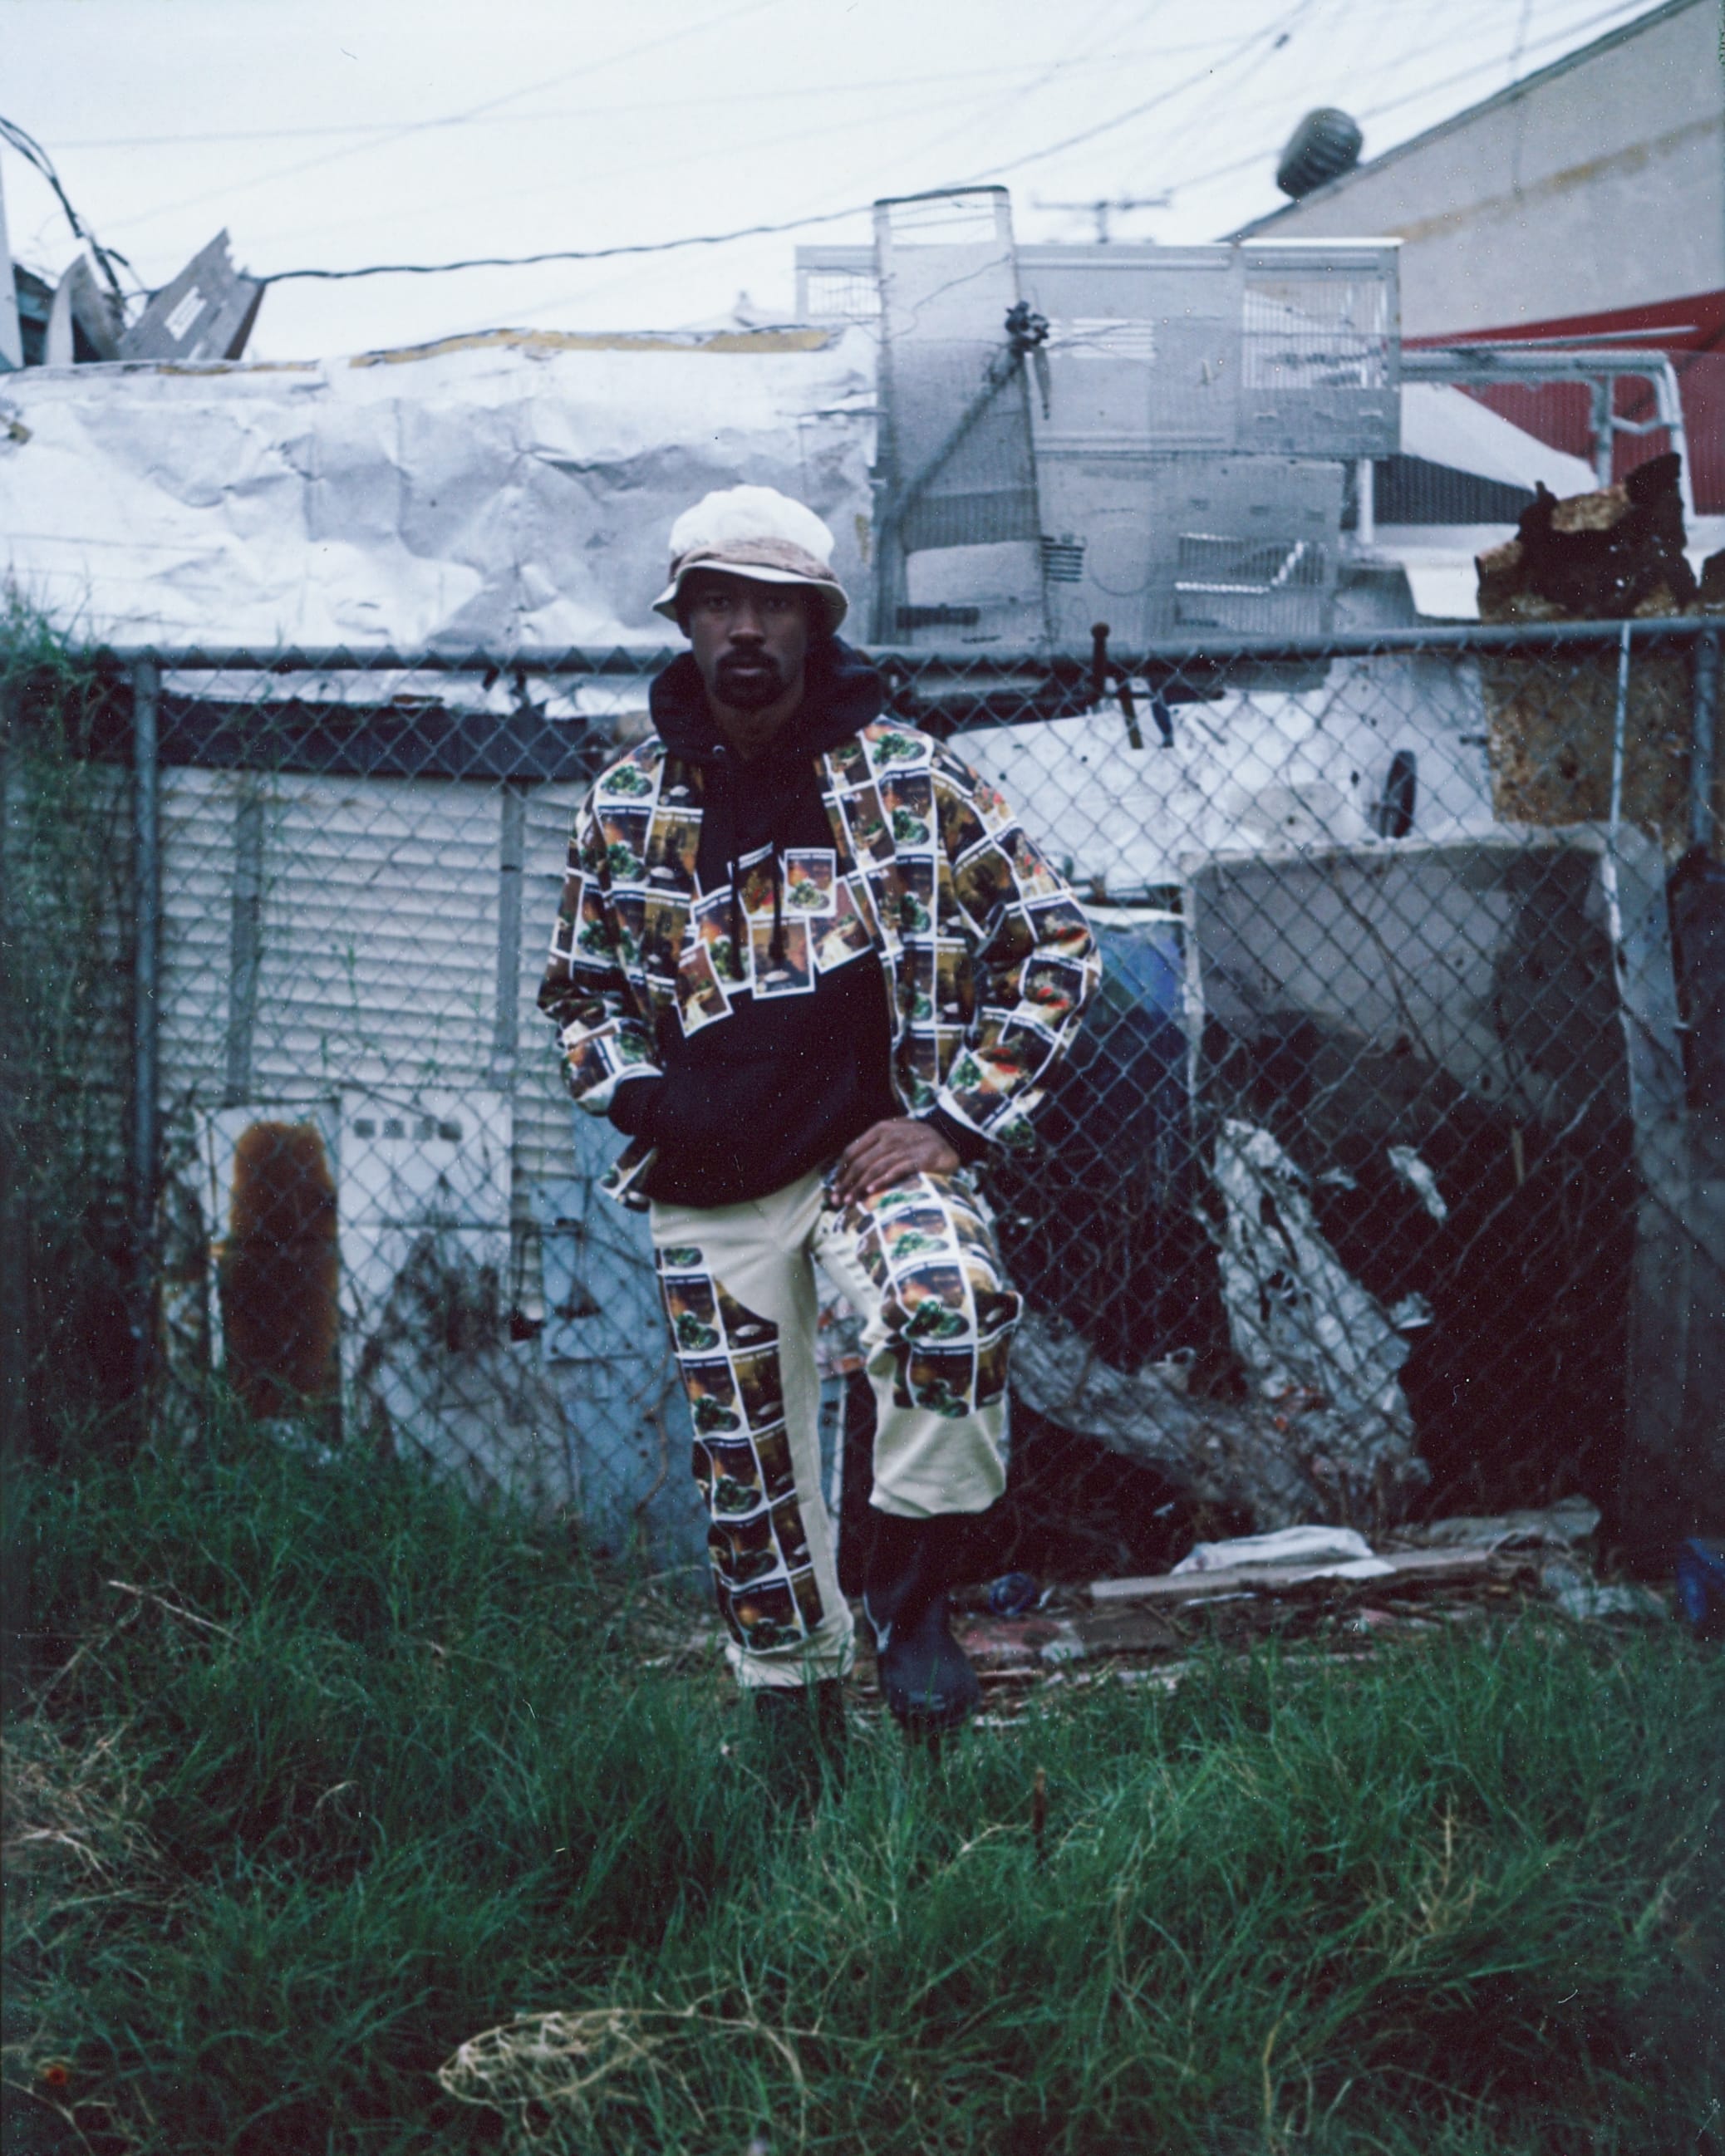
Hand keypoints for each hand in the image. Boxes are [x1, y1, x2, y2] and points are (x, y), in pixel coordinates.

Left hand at [831, 1117, 959, 1205]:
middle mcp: (890, 1136)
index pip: (852, 1151)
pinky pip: (896, 1171)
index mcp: (880, 1129)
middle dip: (846, 1183)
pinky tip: (871, 1191)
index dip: (841, 1171)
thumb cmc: (915, 1144)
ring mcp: (905, 1147)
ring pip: (875, 1168)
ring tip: (850, 1201)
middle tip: (837, 1201)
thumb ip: (874, 1148)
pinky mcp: (920, 1159)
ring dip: (859, 1186)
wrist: (948, 1144)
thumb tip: (847, 1171)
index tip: (835, 1188)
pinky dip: (882, 1181)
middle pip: (860, 1162)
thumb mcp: (894, 1138)